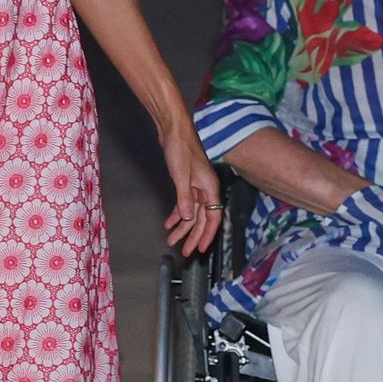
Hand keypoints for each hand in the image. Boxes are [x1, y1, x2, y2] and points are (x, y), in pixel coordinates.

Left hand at [160, 121, 222, 255]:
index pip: (213, 218)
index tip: (201, 249)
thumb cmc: (180, 148)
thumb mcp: (181, 175)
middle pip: (202, 219)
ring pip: (192, 213)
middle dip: (193, 236)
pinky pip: (184, 203)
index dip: (208, 235)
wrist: (174, 130)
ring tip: (172, 241)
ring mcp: (197, 186)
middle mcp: (206, 189)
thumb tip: (188, 219)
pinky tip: (169, 223)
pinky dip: (177, 214)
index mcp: (210, 188)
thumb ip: (185, 198)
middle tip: (185, 251)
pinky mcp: (187, 182)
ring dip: (182, 228)